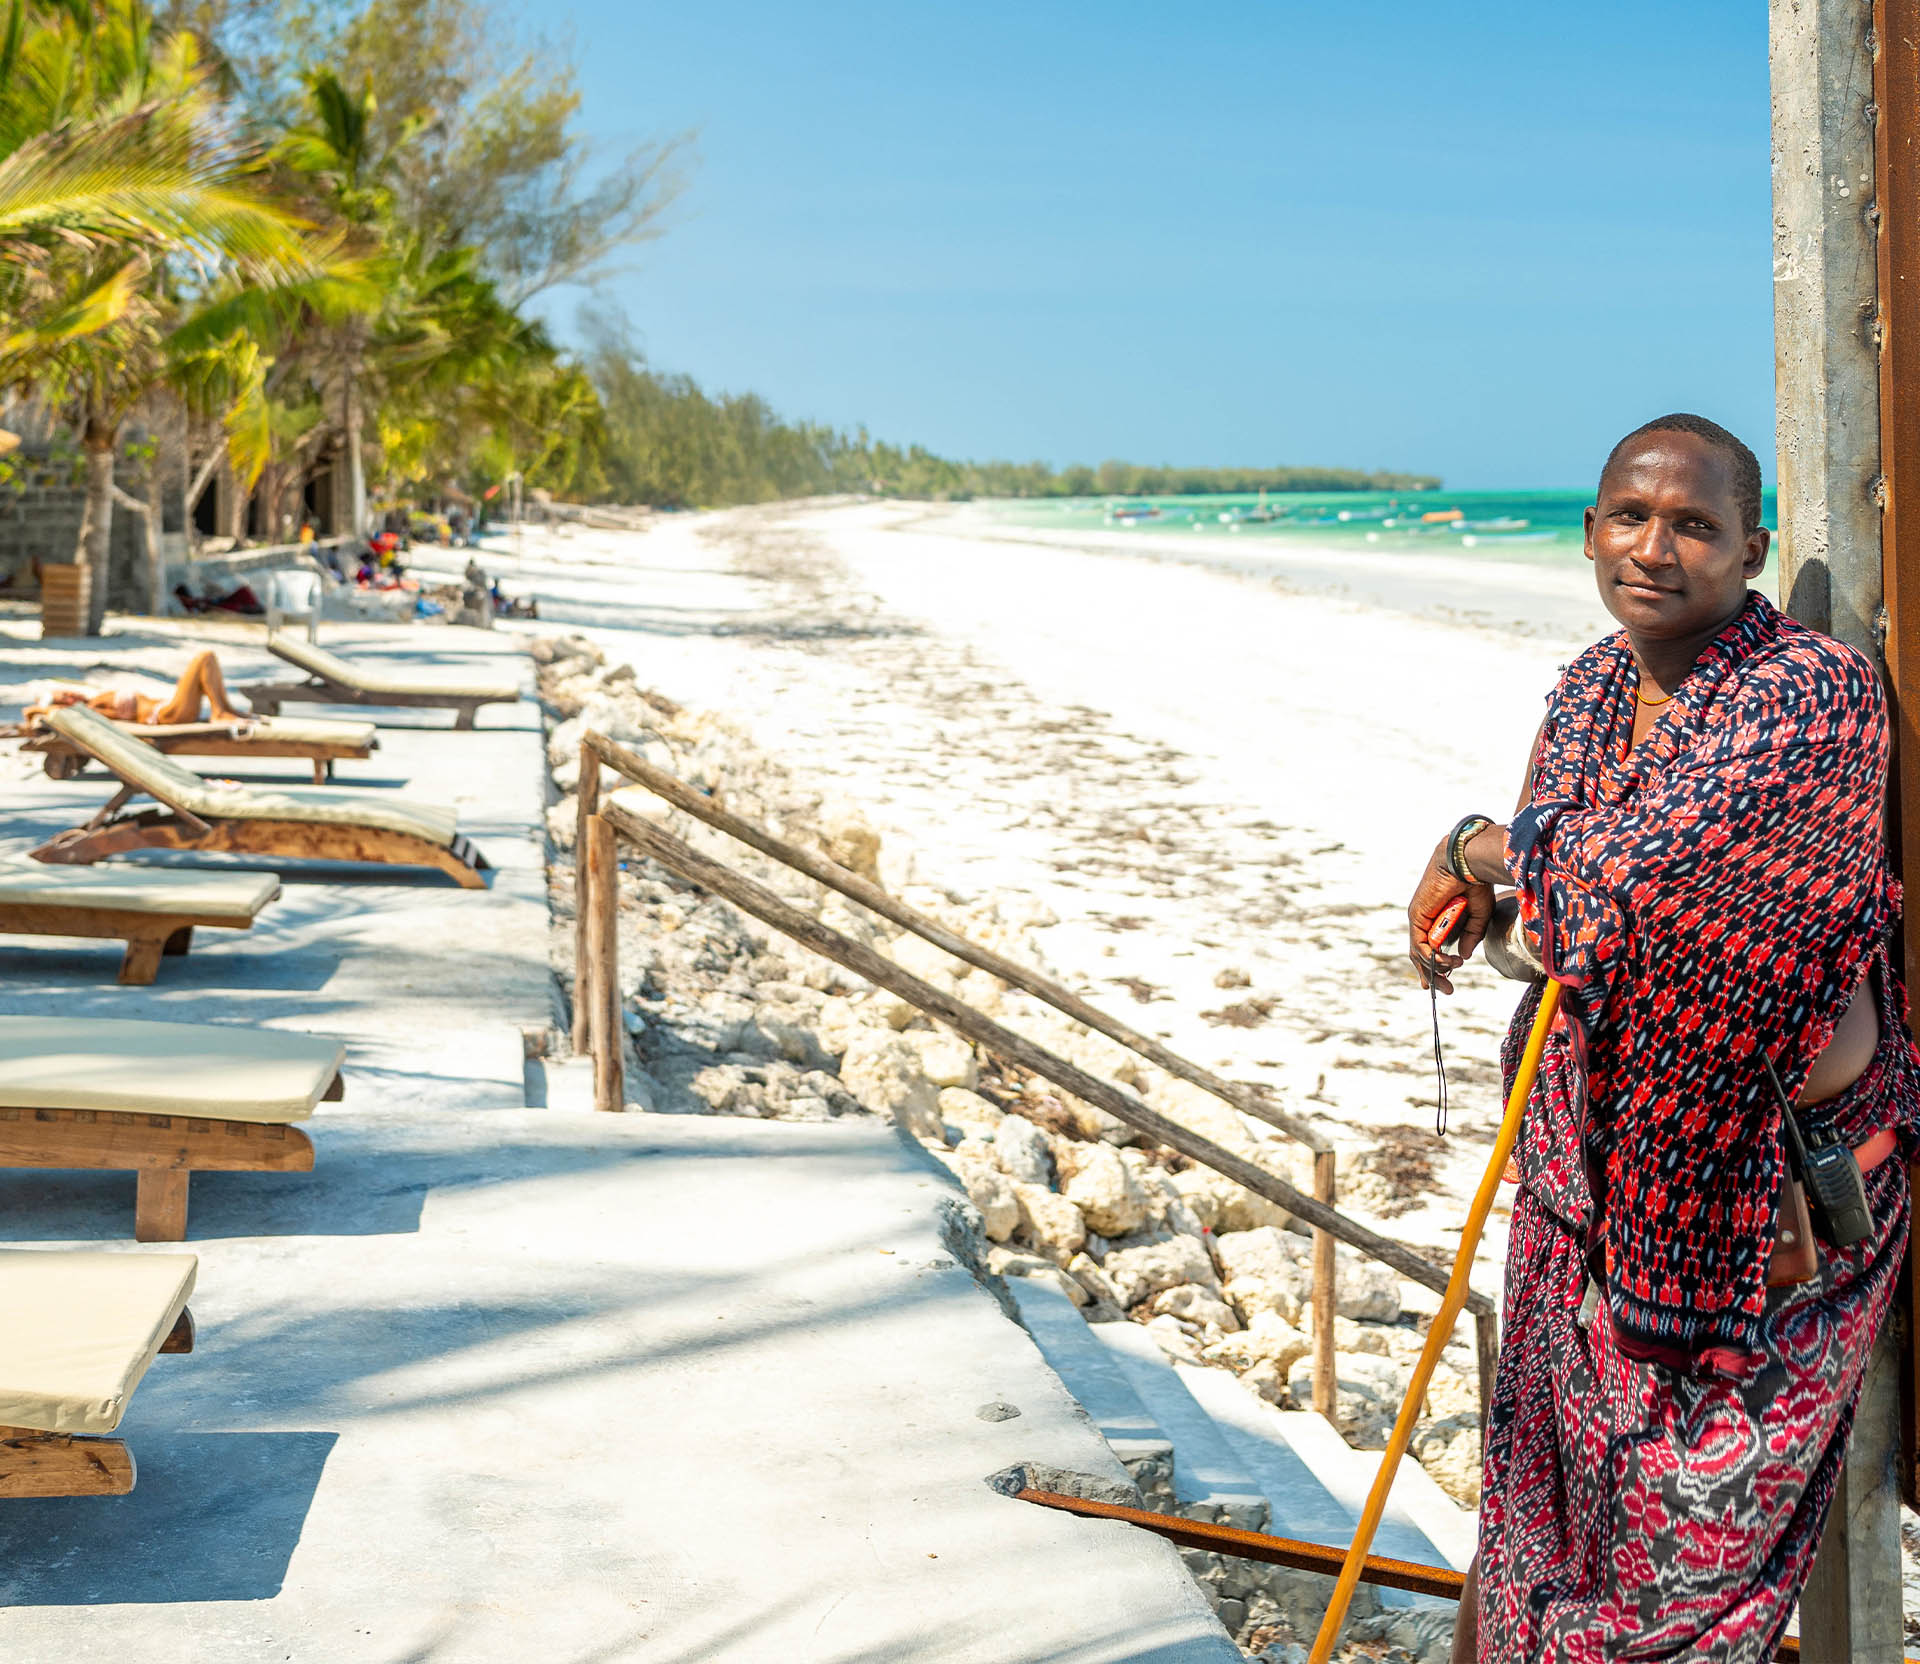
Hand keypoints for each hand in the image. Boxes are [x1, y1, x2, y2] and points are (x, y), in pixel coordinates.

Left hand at [1408, 840, 1494, 993]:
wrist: (1467, 863)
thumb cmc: (1475, 884)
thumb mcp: (1478, 917)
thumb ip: (1470, 937)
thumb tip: (1463, 956)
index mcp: (1438, 920)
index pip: (1430, 949)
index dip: (1435, 967)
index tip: (1444, 983)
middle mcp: (1425, 921)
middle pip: (1422, 955)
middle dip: (1433, 975)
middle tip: (1447, 990)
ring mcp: (1419, 919)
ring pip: (1419, 953)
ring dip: (1435, 968)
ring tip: (1451, 973)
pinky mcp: (1416, 917)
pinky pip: (1419, 944)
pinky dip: (1431, 956)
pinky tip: (1446, 962)